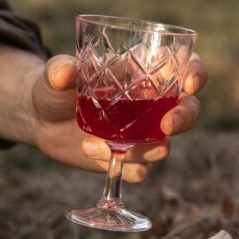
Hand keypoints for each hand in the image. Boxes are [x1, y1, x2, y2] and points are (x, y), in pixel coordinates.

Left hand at [30, 52, 206, 181]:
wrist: (42, 121)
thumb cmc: (56, 88)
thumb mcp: (54, 75)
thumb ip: (58, 70)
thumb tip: (64, 71)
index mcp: (144, 72)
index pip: (185, 68)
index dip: (196, 74)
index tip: (191, 83)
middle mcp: (152, 104)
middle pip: (188, 110)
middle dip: (184, 118)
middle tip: (167, 126)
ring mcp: (143, 134)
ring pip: (164, 146)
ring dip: (139, 149)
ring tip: (95, 142)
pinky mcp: (129, 159)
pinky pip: (139, 170)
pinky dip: (121, 166)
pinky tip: (91, 151)